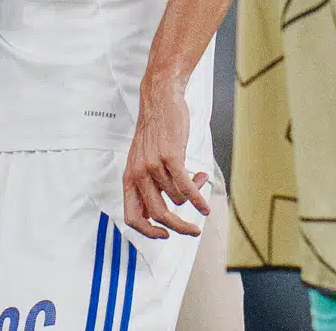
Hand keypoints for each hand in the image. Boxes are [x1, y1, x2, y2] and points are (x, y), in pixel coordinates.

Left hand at [122, 80, 208, 238]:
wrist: (159, 100)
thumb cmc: (155, 131)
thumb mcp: (143, 160)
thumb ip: (148, 185)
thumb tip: (161, 214)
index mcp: (129, 177)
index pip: (132, 216)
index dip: (148, 232)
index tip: (165, 235)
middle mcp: (138, 174)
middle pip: (158, 215)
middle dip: (179, 228)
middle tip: (194, 231)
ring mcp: (153, 165)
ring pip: (177, 199)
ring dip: (193, 195)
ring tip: (199, 178)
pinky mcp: (170, 157)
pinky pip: (186, 188)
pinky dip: (198, 200)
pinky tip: (205, 205)